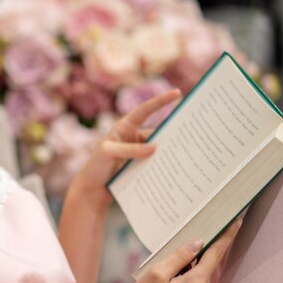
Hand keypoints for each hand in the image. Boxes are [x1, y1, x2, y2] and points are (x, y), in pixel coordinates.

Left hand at [69, 89, 181, 206]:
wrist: (92, 190)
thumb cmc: (96, 167)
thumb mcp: (109, 154)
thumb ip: (129, 150)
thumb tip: (154, 147)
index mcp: (124, 127)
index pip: (145, 110)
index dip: (161, 101)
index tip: (176, 92)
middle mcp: (133, 136)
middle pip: (157, 131)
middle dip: (171, 132)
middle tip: (190, 134)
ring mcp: (138, 151)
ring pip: (158, 148)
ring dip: (168, 152)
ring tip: (185, 156)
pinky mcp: (140, 165)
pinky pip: (155, 162)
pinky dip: (163, 165)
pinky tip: (175, 170)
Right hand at [114, 219, 241, 282]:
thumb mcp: (157, 272)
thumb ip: (180, 256)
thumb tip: (198, 243)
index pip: (215, 255)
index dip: (225, 238)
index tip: (236, 223)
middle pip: (205, 268)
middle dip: (194, 259)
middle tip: (174, 259)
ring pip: (200, 281)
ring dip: (189, 274)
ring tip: (166, 280)